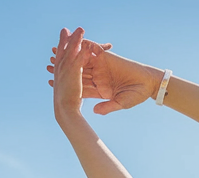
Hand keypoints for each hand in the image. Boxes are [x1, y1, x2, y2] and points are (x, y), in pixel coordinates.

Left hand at [47, 35, 162, 113]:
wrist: (149, 83)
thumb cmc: (136, 95)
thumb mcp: (120, 103)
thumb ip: (107, 107)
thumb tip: (94, 111)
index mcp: (100, 89)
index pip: (80, 87)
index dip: (67, 86)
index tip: (53, 84)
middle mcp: (98, 76)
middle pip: (77, 72)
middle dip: (63, 69)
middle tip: (49, 65)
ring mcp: (101, 66)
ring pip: (81, 60)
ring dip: (69, 56)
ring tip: (55, 52)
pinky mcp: (106, 57)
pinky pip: (92, 49)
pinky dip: (82, 46)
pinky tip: (70, 45)